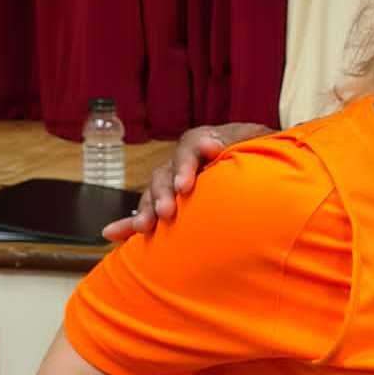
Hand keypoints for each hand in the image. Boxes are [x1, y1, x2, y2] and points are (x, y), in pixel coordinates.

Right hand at [101, 122, 270, 241]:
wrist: (262, 164)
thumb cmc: (260, 150)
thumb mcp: (255, 141)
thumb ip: (240, 140)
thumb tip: (211, 145)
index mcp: (205, 141)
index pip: (190, 147)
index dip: (184, 165)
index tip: (185, 186)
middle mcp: (184, 161)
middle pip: (165, 173)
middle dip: (164, 194)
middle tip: (168, 212)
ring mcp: (174, 183)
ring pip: (153, 194)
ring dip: (147, 210)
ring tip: (146, 227)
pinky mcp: (170, 204)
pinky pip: (147, 213)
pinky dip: (128, 224)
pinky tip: (111, 234)